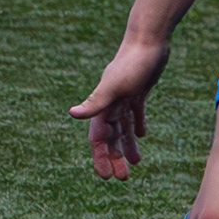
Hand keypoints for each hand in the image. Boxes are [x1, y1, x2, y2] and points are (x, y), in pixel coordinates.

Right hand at [70, 36, 171, 179]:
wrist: (148, 40)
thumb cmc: (131, 63)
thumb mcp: (113, 86)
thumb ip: (94, 103)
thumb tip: (71, 114)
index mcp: (103, 106)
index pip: (98, 138)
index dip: (100, 157)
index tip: (106, 177)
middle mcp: (111, 103)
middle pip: (111, 136)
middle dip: (114, 157)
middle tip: (122, 178)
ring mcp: (124, 96)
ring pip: (123, 127)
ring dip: (127, 145)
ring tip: (136, 163)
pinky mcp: (138, 90)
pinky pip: (135, 112)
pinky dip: (137, 124)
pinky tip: (142, 135)